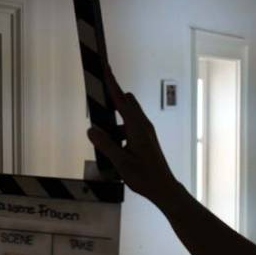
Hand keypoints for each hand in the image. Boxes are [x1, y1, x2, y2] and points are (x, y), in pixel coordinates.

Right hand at [88, 68, 181, 206]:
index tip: (105, 66)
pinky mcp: (146, 139)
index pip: (121, 99)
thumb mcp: (120, 162)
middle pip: (126, 102)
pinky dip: (119, 133)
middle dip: (112, 101)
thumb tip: (91, 130)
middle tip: (97, 108)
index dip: (112, 82)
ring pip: (127, 117)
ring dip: (114, 123)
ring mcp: (146, 132)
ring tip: (104, 142)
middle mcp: (143, 125)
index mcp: (137, 126)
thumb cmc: (144, 176)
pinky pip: (129, 128)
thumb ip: (105, 144)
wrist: (164, 188)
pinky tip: (114, 151)